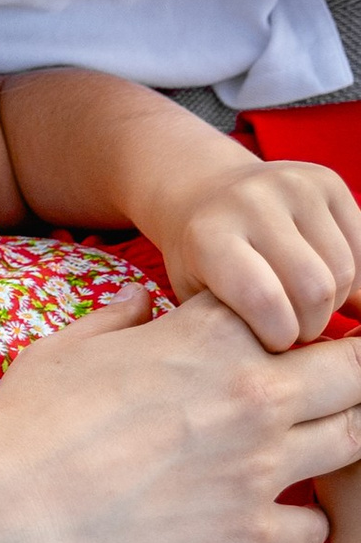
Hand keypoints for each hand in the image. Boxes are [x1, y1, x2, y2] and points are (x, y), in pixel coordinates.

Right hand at [0, 288, 360, 542]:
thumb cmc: (22, 428)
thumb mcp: (62, 351)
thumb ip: (116, 320)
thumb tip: (141, 300)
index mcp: (211, 336)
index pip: (298, 308)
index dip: (293, 325)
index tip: (278, 343)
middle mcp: (252, 394)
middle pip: (357, 369)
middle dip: (347, 376)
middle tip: (318, 396)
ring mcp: (258, 467)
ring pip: (356, 441)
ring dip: (336, 442)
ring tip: (303, 453)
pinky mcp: (246, 535)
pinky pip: (316, 529)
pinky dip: (298, 525)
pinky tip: (265, 522)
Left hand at [148, 153, 360, 346]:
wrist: (205, 192)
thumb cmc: (201, 263)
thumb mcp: (198, 297)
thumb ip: (235, 327)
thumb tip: (302, 361)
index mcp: (209, 236)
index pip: (263, 298)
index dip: (279, 335)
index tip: (273, 346)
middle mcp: (252, 202)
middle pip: (314, 287)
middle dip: (311, 324)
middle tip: (294, 331)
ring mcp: (294, 185)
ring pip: (345, 270)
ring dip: (334, 302)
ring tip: (306, 307)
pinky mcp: (327, 181)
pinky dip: (353, 278)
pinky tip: (329, 287)